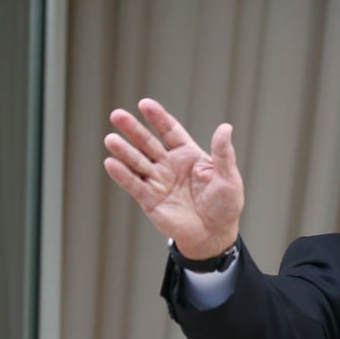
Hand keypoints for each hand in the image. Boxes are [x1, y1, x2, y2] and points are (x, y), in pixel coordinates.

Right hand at [104, 98, 243, 258]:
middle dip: (133, 129)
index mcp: (188, 155)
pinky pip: (134, 185)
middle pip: (148, 143)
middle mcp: (169, 165)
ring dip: (124, 150)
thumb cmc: (224, 204)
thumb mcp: (228, 177)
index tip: (145, 104)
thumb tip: (225, 127)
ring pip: (137, 162)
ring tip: (111, 139)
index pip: (170, 131)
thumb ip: (223, 153)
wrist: (215, 234)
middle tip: (117, 115)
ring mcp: (158, 181)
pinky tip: (111, 163)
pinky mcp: (150, 199)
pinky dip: (122, 175)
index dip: (158, 118)